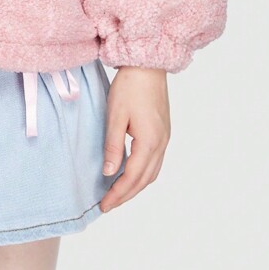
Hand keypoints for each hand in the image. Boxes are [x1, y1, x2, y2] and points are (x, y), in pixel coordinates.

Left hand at [100, 66, 170, 212]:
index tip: (103, 205)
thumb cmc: (129, 86)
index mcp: (149, 142)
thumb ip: (113, 146)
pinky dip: (142, 174)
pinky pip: (154, 162)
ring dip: (135, 186)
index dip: (117, 194)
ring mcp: (165, 138)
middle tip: (107, 204)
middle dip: (126, 195)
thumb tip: (110, 173)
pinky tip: (130, 173)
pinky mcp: (163, 132)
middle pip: (144, 180)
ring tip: (117, 193)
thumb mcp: (115, 115)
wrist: (147, 65)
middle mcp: (161, 144)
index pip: (132, 177)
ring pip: (152, 173)